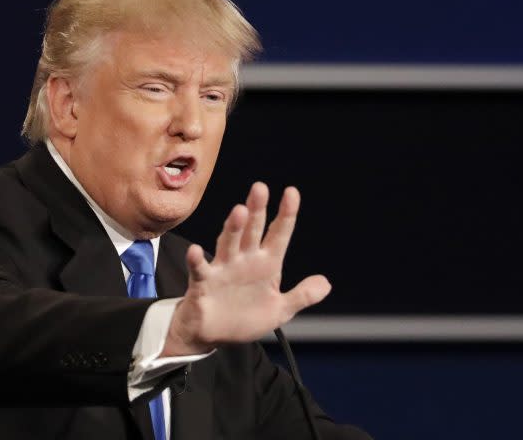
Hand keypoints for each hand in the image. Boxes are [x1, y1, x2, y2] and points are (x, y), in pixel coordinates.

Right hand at [162, 182, 331, 355]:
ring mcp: (223, 269)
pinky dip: (197, 260)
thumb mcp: (280, 310)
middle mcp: (244, 260)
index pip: (279, 234)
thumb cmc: (243, 318)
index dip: (286, 214)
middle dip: (257, 210)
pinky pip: (200, 270)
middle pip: (252, 230)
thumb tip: (326, 283)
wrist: (213, 334)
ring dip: (234, 228)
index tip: (292, 193)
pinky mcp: (203, 283)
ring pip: (229, 244)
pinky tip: (196, 251)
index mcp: (266, 264)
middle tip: (260, 189)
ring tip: (239, 212)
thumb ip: (302, 296)